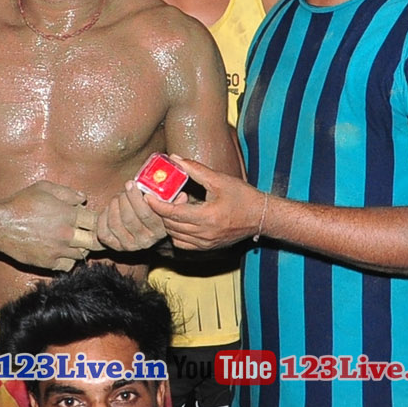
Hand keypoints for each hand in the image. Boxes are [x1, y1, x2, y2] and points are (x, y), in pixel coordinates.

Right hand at [0, 180, 100, 271]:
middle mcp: (66, 234)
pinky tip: (62, 252)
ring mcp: (58, 250)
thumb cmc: (21, 203)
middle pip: (95, 241)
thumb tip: (84, 199)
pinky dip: (68, 260)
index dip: (98, 220)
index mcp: (68, 214)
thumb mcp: (44, 188)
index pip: (96, 221)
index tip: (93, 221)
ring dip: (81, 248)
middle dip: (97, 237)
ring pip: (82, 254)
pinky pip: (68, 265)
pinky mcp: (48, 263)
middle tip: (92, 235)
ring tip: (75, 242)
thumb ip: (67, 192)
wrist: (0, 225)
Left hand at [95, 181, 170, 251]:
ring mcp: (128, 246)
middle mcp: (145, 242)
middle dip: (124, 198)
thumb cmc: (149, 211)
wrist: (135, 226)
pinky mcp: (113, 246)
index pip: (146, 214)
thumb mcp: (163, 206)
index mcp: (159, 231)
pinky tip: (110, 209)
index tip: (132, 184)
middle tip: (125, 187)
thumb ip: (172, 200)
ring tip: (118, 197)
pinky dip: (104, 216)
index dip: (136, 198)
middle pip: (129, 218)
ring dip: (114, 205)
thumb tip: (182, 196)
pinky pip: (103, 231)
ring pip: (115, 223)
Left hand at [143, 155, 263, 251]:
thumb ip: (195, 169)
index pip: (172, 213)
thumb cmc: (243, 197)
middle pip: (170, 225)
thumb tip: (174, 159)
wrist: (261, 217)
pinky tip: (180, 220)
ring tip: (172, 206)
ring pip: (174, 235)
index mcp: (207, 217)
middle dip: (161, 211)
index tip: (147, 196)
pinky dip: (176, 233)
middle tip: (160, 197)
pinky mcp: (207, 247)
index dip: (156, 204)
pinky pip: (183, 244)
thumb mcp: (219, 179)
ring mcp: (206, 244)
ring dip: (168, 221)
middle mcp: (204, 234)